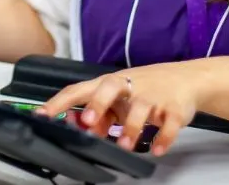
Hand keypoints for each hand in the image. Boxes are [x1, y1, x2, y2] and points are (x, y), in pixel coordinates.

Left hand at [37, 62, 203, 155]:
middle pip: (111, 87)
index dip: (60, 102)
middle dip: (98, 104)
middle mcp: (130, 86)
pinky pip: (169, 123)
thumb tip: (80, 128)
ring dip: (132, 128)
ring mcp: (153, 96)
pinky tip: (157, 149)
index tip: (42, 114)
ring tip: (125, 146)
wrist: (186, 79)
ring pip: (141, 108)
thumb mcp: (119, 99)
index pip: (80, 90)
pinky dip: (163, 137)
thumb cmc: (146, 88)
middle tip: (88, 121)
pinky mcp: (174, 108)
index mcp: (111, 83)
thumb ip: (100, 114)